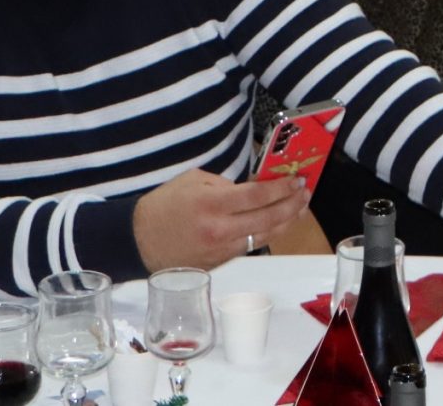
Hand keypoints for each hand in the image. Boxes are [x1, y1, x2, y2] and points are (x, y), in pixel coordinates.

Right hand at [133, 168, 310, 271]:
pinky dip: (266, 234)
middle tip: (305, 193)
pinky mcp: (219, 262)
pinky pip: (249, 247)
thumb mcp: (193, 180)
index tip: (297, 179)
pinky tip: (277, 224)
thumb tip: (255, 187)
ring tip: (300, 209)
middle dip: (292, 204)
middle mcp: (219, 229)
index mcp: (212, 203)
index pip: (258, 195)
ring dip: (286, 222)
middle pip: (268, 218)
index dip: (283, 188)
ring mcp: (220, 249)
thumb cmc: (165, 204)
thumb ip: (226, 184)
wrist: (137, 240)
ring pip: (264, 237)